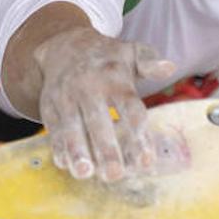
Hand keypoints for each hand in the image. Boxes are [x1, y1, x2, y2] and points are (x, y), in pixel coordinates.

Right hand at [32, 29, 175, 182]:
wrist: (65, 44)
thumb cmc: (107, 57)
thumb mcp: (131, 52)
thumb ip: (150, 62)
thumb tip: (170, 67)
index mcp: (115, 78)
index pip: (129, 108)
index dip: (138, 134)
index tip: (146, 161)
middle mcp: (89, 88)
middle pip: (99, 122)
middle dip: (106, 149)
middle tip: (115, 174)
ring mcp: (67, 97)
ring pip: (72, 127)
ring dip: (77, 150)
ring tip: (85, 173)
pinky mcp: (49, 105)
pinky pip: (53, 127)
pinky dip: (57, 145)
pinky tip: (64, 164)